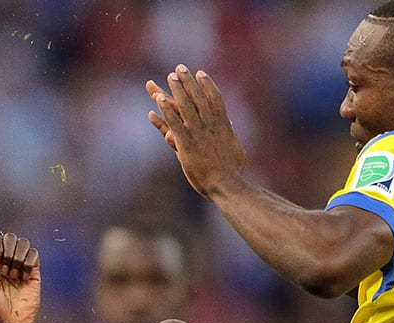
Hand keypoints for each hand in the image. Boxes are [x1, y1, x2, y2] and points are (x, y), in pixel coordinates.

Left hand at [0, 233, 40, 322]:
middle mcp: (6, 263)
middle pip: (9, 238)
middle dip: (6, 251)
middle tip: (4, 271)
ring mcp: (20, 267)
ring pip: (23, 243)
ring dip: (17, 256)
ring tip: (14, 275)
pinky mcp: (34, 273)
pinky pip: (35, 255)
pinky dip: (29, 262)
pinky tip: (24, 278)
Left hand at [146, 64, 246, 197]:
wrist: (225, 184)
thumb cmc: (232, 171)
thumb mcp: (236, 149)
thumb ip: (230, 134)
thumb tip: (230, 124)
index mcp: (223, 125)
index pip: (215, 99)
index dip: (207, 84)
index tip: (200, 73)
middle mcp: (210, 125)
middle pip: (198, 97)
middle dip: (188, 82)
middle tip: (180, 68)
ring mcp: (197, 133)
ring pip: (186, 106)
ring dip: (177, 90)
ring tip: (170, 77)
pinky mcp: (186, 144)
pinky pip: (173, 123)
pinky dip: (165, 110)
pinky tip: (158, 100)